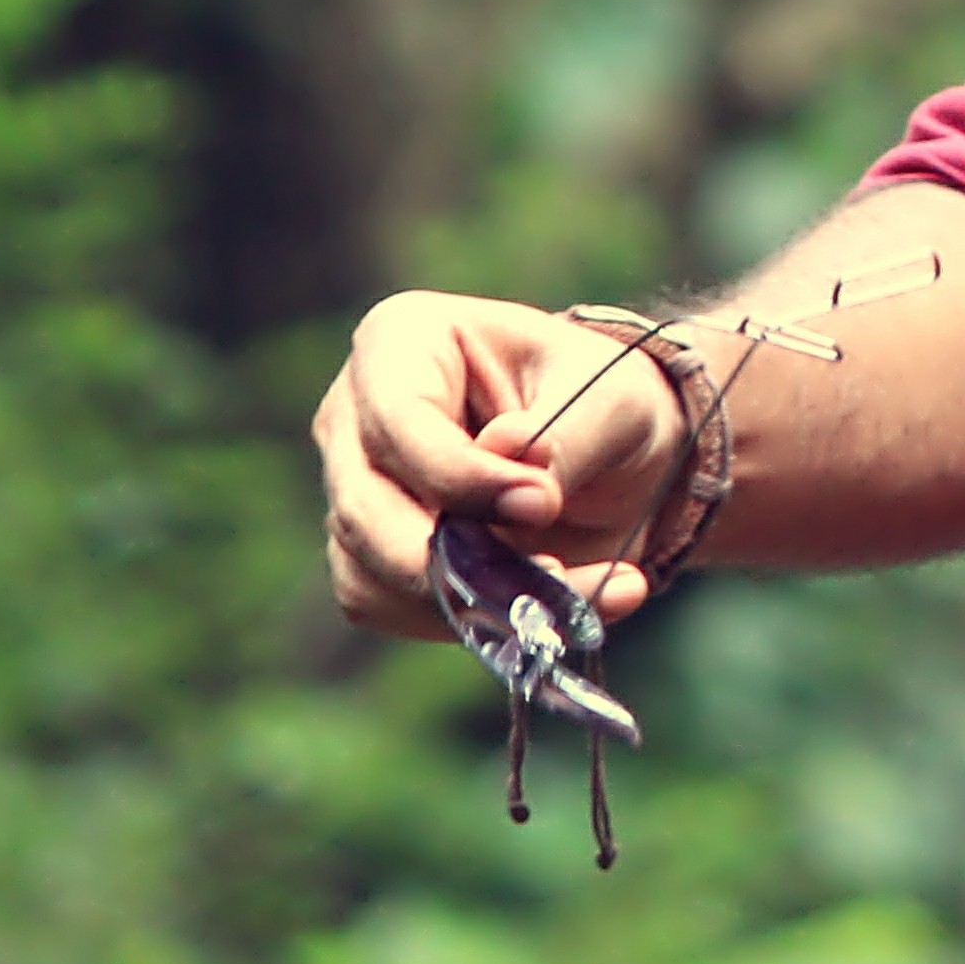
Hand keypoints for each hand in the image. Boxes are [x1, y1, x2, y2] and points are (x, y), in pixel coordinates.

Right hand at [310, 290, 693, 638]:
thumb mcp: (612, 401)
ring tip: (577, 596)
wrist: (610, 455)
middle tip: (554, 576)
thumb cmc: (603, 402)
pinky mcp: (365, 553)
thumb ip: (564, 435)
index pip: (398, 421)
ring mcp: (351, 487)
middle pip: (365, 509)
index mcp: (401, 340)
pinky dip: (466, 623)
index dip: (463, 478)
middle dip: (457, 560)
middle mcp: (352, 413)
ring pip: (371, 573)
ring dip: (471, 603)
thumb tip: (511, 468)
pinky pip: (388, 608)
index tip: (542, 504)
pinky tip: (545, 610)